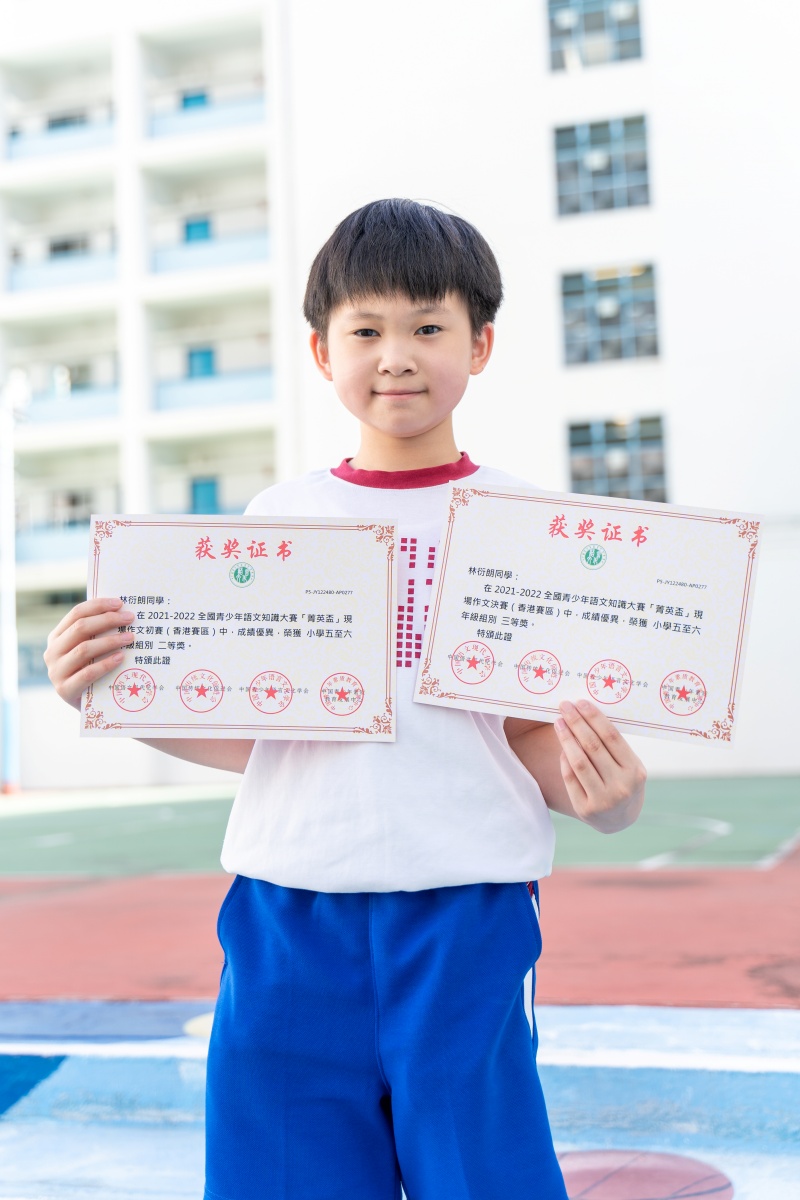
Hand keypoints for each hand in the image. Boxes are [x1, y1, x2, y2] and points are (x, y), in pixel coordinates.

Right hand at [44, 597, 135, 711]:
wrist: (88, 705)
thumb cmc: (92, 670)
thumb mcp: (90, 650)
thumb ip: (97, 633)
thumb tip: (122, 610)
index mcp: (56, 637)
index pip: (76, 614)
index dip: (98, 606)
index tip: (120, 603)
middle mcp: (52, 652)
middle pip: (80, 628)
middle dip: (107, 620)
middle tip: (129, 618)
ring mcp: (56, 672)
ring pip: (84, 649)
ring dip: (110, 641)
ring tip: (130, 638)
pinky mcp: (64, 690)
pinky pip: (88, 673)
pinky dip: (106, 664)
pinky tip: (121, 657)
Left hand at [554, 698, 645, 832]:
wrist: (620, 819)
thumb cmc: (623, 782)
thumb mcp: (629, 765)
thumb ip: (613, 746)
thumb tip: (586, 714)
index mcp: (634, 771)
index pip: (611, 738)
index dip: (594, 718)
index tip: (580, 702)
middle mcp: (621, 786)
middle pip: (593, 747)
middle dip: (577, 723)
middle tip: (565, 706)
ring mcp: (603, 800)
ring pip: (579, 762)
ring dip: (566, 738)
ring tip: (559, 722)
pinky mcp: (585, 809)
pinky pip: (570, 778)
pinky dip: (564, 759)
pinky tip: (562, 745)